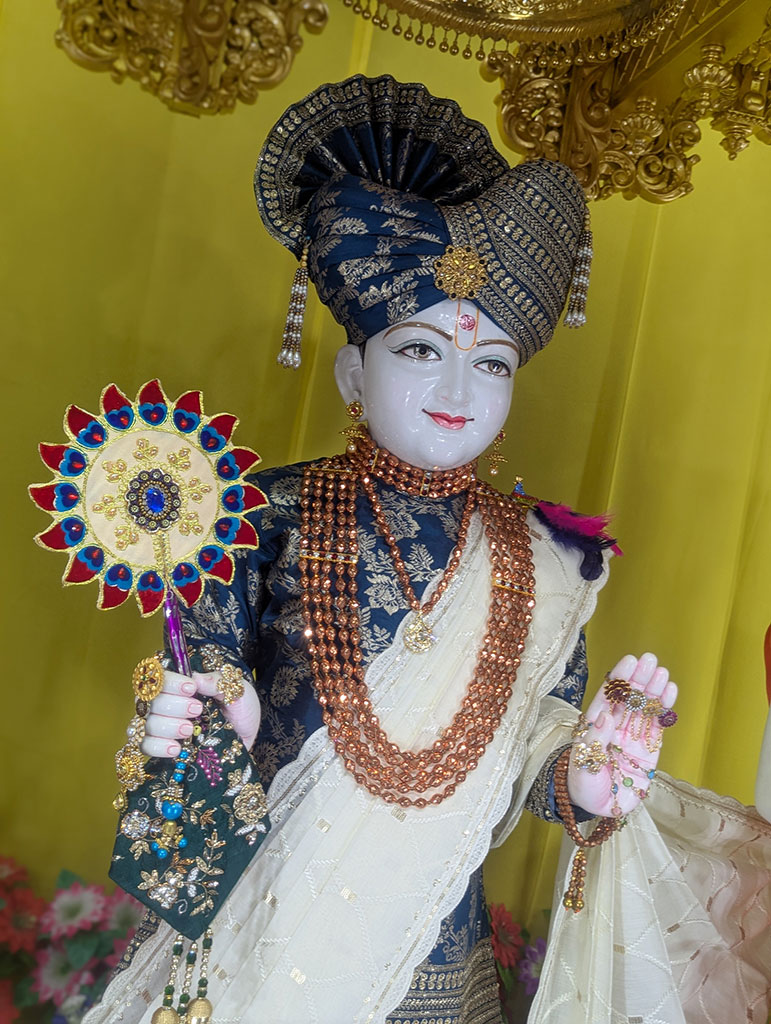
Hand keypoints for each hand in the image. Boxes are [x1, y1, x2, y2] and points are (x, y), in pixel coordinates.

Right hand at [139, 668, 260, 758]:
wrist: (247, 735)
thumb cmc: (239, 707)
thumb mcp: (235, 688)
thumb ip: (218, 681)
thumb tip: (196, 678)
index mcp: (180, 682)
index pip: (159, 676)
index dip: (170, 682)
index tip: (191, 689)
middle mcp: (165, 701)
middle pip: (150, 700)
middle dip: (173, 705)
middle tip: (197, 710)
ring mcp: (162, 724)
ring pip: (147, 723)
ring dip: (167, 726)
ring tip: (189, 730)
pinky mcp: (162, 746)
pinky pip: (145, 746)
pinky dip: (158, 747)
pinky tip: (176, 748)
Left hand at [567, 652, 677, 817]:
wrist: (598, 808)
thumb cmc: (583, 784)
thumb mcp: (582, 764)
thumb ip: (595, 739)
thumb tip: (606, 715)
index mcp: (595, 725)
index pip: (607, 697)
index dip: (618, 679)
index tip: (628, 661)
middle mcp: (615, 726)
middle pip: (627, 698)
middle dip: (638, 679)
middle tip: (649, 660)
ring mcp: (632, 736)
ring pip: (643, 708)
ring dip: (652, 690)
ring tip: (661, 672)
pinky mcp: (649, 749)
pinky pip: (656, 725)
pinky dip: (663, 708)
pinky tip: (670, 690)